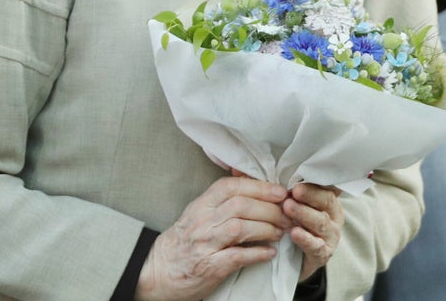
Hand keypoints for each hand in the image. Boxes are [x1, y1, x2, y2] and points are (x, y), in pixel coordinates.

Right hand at [134, 175, 289, 300]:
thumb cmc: (185, 238)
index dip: (259, 187)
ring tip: (280, 231)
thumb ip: (221, 196)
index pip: (232, 187)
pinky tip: (270, 252)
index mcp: (202, 203)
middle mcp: (203, 220)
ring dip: (266, 228)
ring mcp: (205, 243)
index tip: (279, 191)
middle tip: (287, 213)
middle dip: (269, 209)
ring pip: (240, 228)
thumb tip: (246, 175)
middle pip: (241, 206)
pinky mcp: (209, 266)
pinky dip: (257, 253)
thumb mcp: (199, 210)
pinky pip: (237, 256)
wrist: (159, 269)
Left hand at [284, 183, 343, 281]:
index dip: (318, 180)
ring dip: (304, 214)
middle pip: (326, 201)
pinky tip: (294, 233)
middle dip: (310, 194)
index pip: (327, 185)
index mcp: (328, 199)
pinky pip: (316, 246)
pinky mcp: (324, 255)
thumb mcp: (295, 203)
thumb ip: (292, 190)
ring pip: (321, 222)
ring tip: (288, 207)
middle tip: (295, 190)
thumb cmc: (293, 222)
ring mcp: (331, 236)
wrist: (292, 259)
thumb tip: (279, 173)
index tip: (305, 174)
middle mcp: (334, 215)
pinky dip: (305, 239)